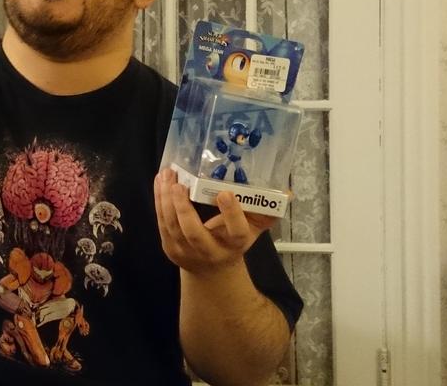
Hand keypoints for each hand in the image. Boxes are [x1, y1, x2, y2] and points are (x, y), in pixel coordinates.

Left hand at [153, 167, 277, 275]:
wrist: (211, 271)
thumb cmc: (232, 242)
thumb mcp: (251, 230)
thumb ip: (265, 212)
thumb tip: (287, 193)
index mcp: (233, 246)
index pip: (236, 232)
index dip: (231, 214)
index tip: (225, 193)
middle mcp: (209, 252)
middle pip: (193, 233)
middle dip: (183, 208)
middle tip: (178, 183)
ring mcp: (186, 252)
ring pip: (172, 226)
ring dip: (166, 199)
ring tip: (166, 174)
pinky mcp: (170, 247)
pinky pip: (161, 223)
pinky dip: (159, 201)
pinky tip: (159, 182)